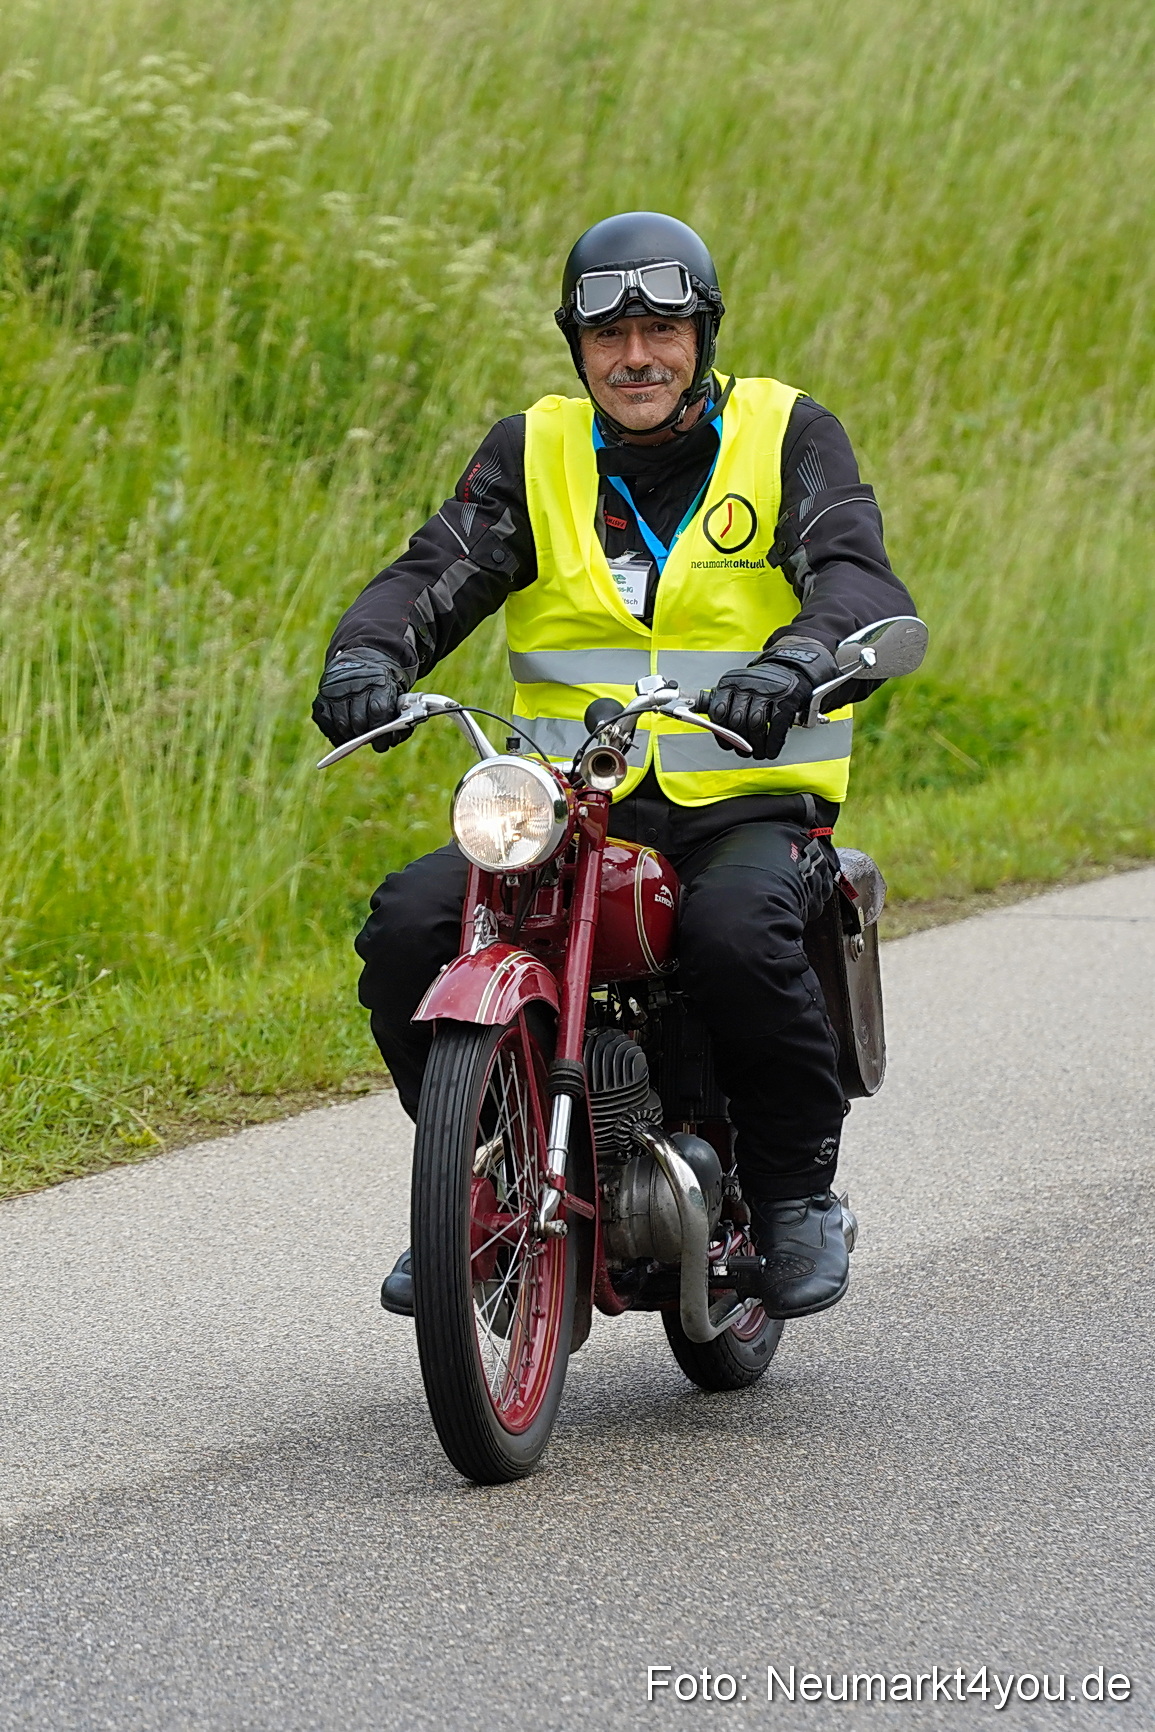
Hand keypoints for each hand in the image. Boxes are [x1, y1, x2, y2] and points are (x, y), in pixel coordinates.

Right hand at [311, 648, 411, 750]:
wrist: (360, 663)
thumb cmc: (381, 687)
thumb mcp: (396, 694)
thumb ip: (398, 716)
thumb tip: (392, 739)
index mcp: (377, 681)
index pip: (378, 710)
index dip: (381, 731)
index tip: (383, 743)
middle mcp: (353, 685)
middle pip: (358, 721)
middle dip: (366, 736)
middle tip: (371, 740)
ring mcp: (333, 692)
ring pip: (342, 725)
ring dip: (352, 737)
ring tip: (359, 737)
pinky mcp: (320, 700)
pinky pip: (327, 724)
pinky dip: (337, 734)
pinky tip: (346, 734)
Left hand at [707, 638, 839, 759]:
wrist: (791, 668)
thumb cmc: (761, 685)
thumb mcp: (737, 687)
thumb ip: (723, 705)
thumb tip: (714, 729)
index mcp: (730, 682)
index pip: (718, 712)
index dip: (721, 734)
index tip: (727, 744)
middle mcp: (747, 685)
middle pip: (737, 720)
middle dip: (739, 743)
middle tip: (744, 751)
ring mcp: (768, 691)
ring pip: (755, 725)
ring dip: (756, 745)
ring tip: (758, 753)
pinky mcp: (786, 699)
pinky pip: (776, 727)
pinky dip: (773, 743)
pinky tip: (771, 750)